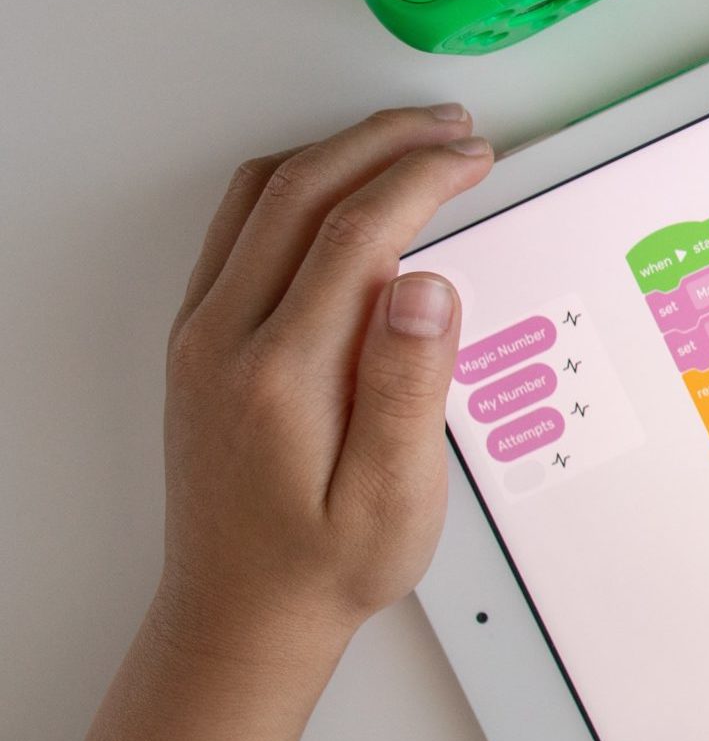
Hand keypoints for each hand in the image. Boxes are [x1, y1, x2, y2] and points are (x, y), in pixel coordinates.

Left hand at [158, 105, 492, 638]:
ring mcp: (203, 332)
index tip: (474, 158)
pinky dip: (301, 182)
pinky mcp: (201, 337)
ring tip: (409, 141)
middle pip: (300, 189)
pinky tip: (346, 187)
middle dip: (385, 141)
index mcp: (281, 372)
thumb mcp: (393, 499)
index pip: (354, 230)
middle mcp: (225, 338)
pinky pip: (242, 224)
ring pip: (261, 195)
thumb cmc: (326, 563)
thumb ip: (409, 388)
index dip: (422, 177)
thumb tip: (425, 287)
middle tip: (455, 128)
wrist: (242, 612)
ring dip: (338, 151)